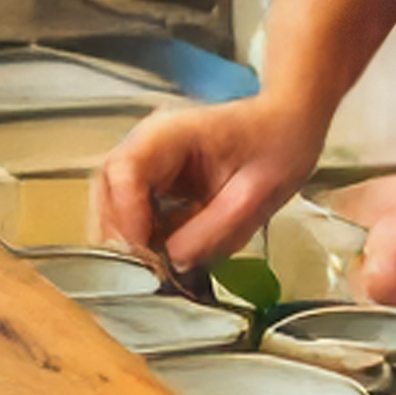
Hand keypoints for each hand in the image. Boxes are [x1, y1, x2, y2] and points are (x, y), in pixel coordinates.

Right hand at [94, 94, 324, 278]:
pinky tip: (175, 247)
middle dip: (123, 234)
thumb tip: (174, 261)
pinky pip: (133, 213)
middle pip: (107, 189)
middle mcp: (151, 142)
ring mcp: (149, 159)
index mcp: (173, 133)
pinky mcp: (154, 179)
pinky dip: (146, 237)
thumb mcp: (258, 194)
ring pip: (112, 204)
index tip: (145, 252)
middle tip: (153, 267)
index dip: (127, 216)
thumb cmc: (279, 143)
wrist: (288, 127)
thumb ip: (214, 230)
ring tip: (167, 259)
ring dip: (133, 239)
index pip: (124, 170)